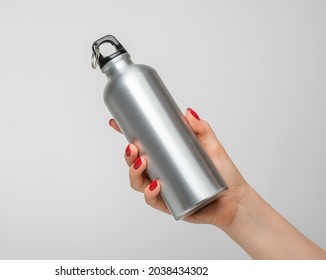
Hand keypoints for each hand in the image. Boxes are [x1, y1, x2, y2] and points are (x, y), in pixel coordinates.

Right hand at [109, 108, 249, 228]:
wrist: (235, 200)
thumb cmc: (223, 173)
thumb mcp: (211, 146)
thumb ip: (202, 128)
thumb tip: (188, 112)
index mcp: (166, 157)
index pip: (141, 146)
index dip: (126, 135)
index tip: (115, 123)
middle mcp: (161, 172)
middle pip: (134, 164)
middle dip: (128, 155)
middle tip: (133, 147)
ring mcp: (163, 189)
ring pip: (138, 183)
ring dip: (134, 173)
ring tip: (142, 162)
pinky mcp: (169, 204)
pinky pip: (153, 200)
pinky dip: (150, 193)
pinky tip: (156, 185)